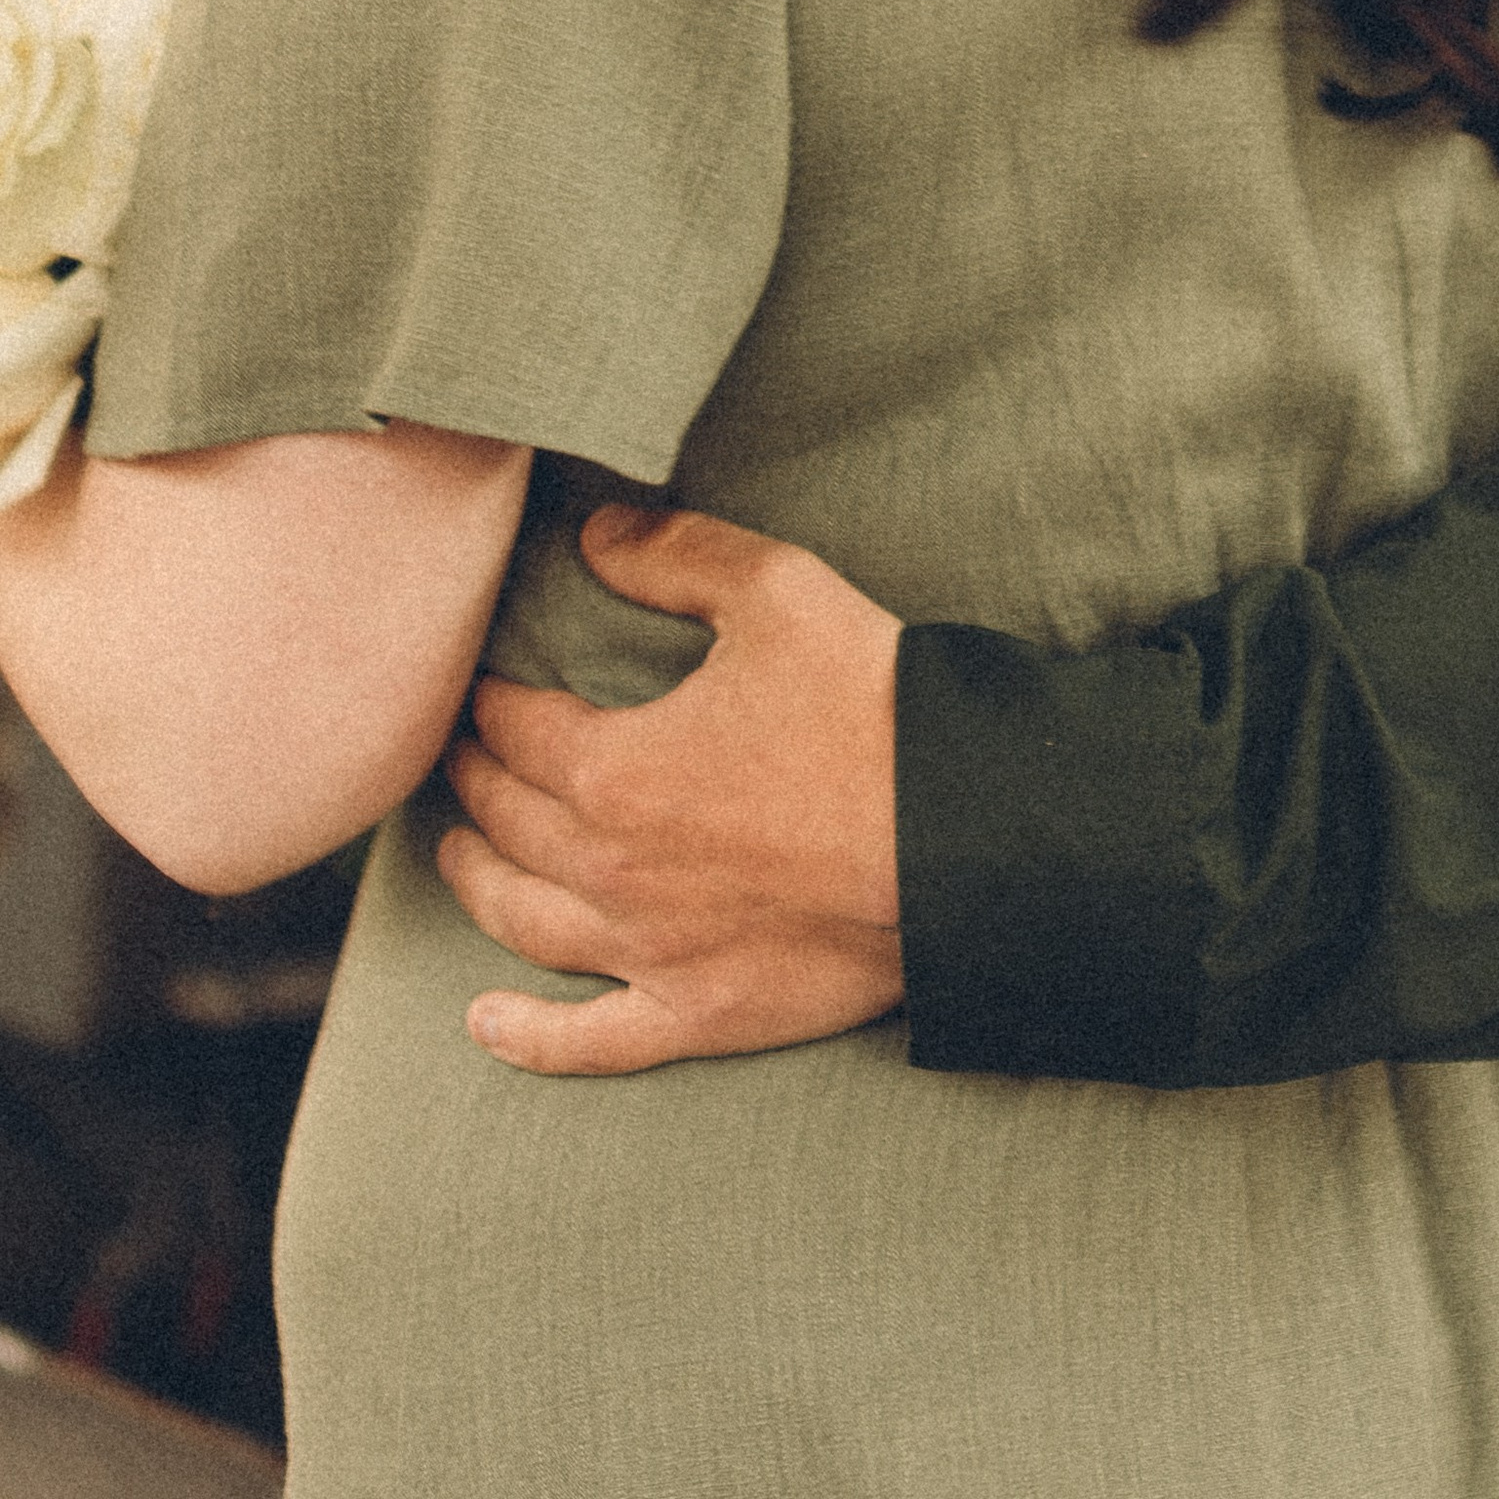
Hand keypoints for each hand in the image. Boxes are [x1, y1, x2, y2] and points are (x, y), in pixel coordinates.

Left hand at [435, 503, 904, 1075]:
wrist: (964, 837)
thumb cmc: (872, 709)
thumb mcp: (776, 593)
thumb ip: (674, 556)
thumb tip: (594, 533)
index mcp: (614, 770)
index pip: (517, 733)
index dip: (491, 704)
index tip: (480, 688)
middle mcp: (611, 872)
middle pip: (510, 823)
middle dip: (476, 782)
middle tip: (461, 756)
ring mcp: (650, 955)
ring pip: (526, 925)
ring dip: (480, 885)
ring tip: (459, 857)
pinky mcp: (699, 1015)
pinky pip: (590, 1040)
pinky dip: (528, 1037)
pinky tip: (487, 1024)